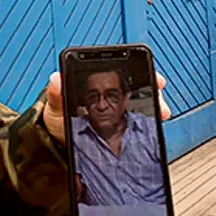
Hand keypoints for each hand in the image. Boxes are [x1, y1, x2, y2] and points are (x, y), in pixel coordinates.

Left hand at [44, 72, 171, 143]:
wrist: (57, 145)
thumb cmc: (56, 121)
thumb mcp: (55, 107)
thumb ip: (56, 94)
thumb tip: (56, 79)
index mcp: (95, 83)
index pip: (120, 71)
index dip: (140, 70)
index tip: (152, 76)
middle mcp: (110, 94)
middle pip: (138, 86)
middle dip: (153, 90)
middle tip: (159, 100)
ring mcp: (117, 110)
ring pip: (142, 103)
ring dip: (155, 106)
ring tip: (161, 114)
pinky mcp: (121, 127)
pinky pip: (139, 123)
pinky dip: (149, 123)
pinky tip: (153, 127)